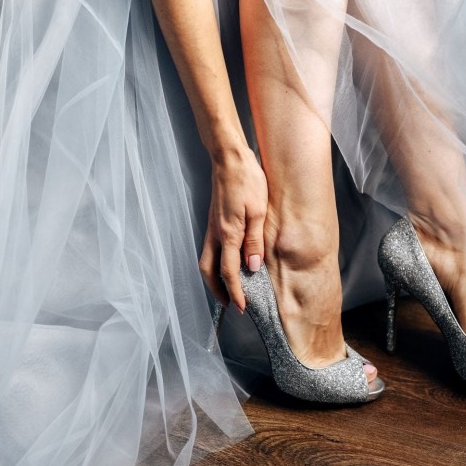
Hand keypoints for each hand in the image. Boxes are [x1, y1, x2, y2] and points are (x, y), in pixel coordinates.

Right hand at [199, 147, 267, 312]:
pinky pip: (210, 249)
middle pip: (208, 271)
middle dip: (218, 291)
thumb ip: (254, 240)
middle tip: (230, 304)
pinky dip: (215, 262)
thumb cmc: (247, 180)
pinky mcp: (213, 221)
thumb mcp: (258, 210)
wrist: (229, 158)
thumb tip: (253, 266)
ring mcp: (212, 227)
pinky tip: (228, 263)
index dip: (235, 292)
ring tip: (228, 288)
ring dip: (215, 278)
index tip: (241, 307)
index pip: (228, 272)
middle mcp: (216, 233)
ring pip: (206, 260)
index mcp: (228, 233)